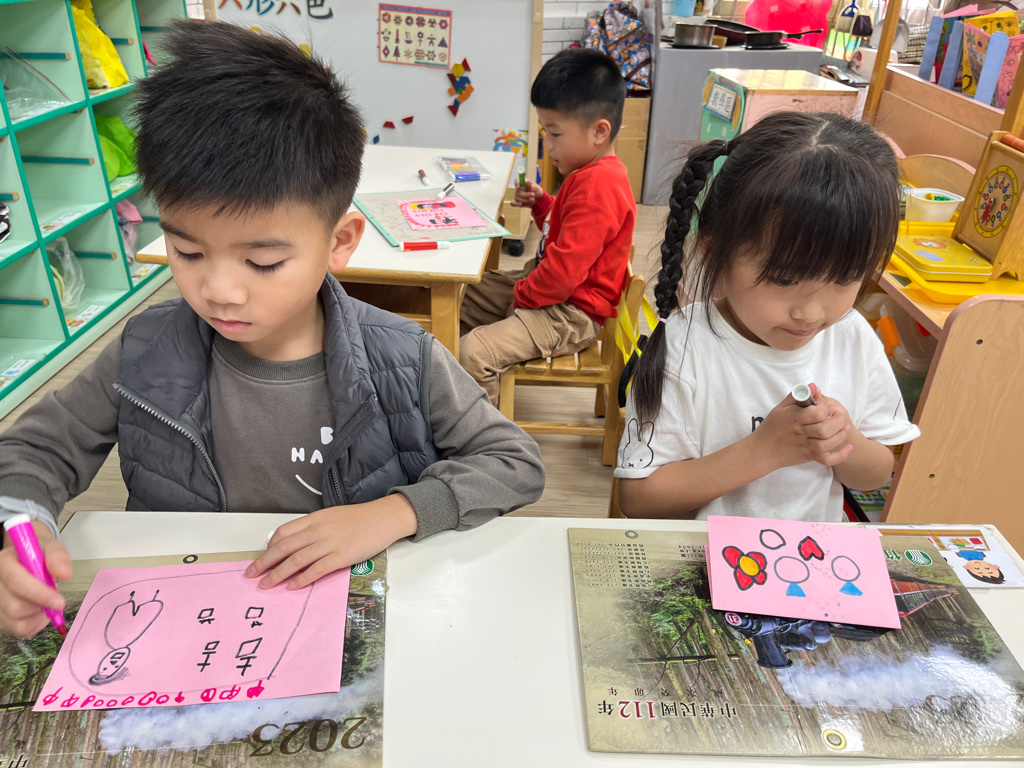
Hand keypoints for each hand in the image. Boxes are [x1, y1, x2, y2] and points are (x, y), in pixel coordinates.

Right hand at [0, 523, 70, 637]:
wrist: (26, 560)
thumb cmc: (38, 554)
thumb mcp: (50, 547)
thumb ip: (58, 556)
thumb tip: (64, 574)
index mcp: (3, 563)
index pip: (15, 582)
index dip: (39, 594)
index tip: (59, 602)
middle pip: (14, 606)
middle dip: (40, 605)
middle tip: (55, 598)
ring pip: (16, 621)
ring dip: (39, 615)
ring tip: (45, 600)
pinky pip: (19, 629)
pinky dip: (35, 623)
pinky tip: (38, 610)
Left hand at [245, 495, 417, 589]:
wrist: (385, 518)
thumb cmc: (361, 518)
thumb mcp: (333, 516)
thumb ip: (315, 527)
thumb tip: (299, 542)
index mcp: (315, 519)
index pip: (284, 532)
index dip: (269, 546)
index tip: (262, 557)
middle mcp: (318, 530)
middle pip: (284, 547)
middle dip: (264, 562)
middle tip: (251, 574)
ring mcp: (329, 544)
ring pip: (296, 560)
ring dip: (277, 574)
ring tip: (266, 585)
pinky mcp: (341, 557)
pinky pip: (316, 570)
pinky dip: (302, 579)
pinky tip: (292, 586)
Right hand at [511, 179, 540, 207]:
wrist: (538, 198)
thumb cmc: (536, 191)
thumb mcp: (536, 187)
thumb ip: (531, 185)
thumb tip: (527, 182)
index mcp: (522, 183)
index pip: (516, 181)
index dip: (517, 183)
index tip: (519, 186)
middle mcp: (518, 189)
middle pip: (518, 191)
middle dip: (526, 194)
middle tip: (533, 195)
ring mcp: (517, 196)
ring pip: (518, 198)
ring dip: (525, 200)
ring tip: (533, 199)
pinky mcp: (517, 202)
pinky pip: (513, 203)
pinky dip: (516, 204)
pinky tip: (520, 204)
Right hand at [752, 383, 853, 471]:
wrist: (762, 451)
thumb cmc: (771, 427)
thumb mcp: (780, 408)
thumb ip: (798, 396)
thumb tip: (814, 386)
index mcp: (793, 418)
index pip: (816, 412)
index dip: (825, 409)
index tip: (826, 407)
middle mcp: (799, 432)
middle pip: (825, 429)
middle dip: (838, 422)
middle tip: (840, 416)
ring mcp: (804, 446)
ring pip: (827, 444)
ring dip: (840, 436)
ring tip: (845, 428)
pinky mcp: (808, 457)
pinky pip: (826, 459)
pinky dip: (839, 456)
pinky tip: (847, 449)